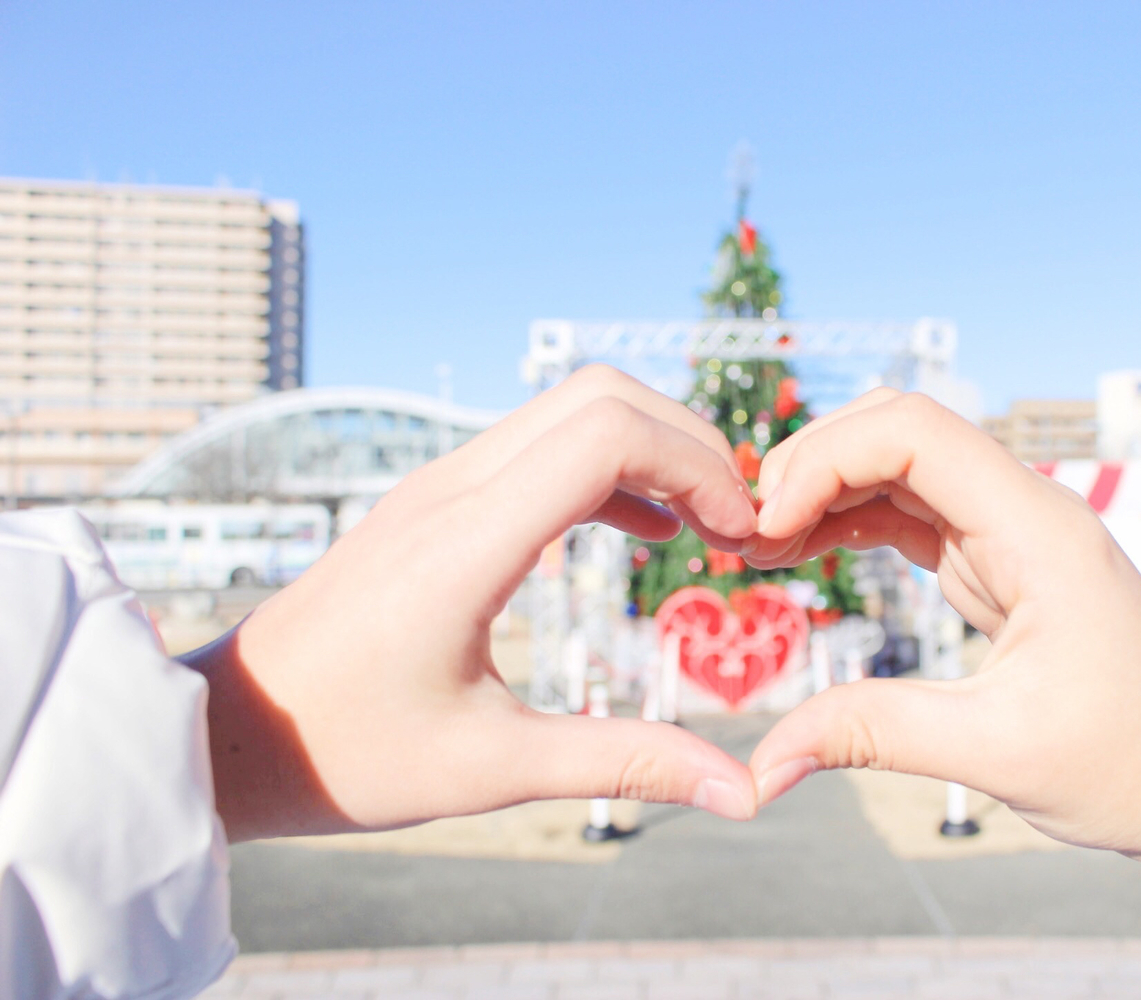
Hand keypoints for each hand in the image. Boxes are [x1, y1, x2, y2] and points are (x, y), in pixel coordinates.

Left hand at [182, 365, 760, 841]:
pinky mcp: (434, 501)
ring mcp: (438, 486)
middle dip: (689, 443)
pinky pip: (539, 447)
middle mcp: (452, 490)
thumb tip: (741, 791)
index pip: (606, 434)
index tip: (741, 534)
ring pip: (569, 409)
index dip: (697, 465)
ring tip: (707, 525)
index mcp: (467, 543)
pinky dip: (609, 469)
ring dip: (651, 449)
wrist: (232, 733)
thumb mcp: (495, 770)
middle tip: (738, 525)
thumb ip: (625, 763)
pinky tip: (647, 529)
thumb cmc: (345, 754)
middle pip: (599, 395)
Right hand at [743, 390, 1140, 864]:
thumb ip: (872, 736)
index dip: (825, 458)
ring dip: (825, 490)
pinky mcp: (996, 562)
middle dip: (813, 463)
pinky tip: (804, 552)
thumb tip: (765, 762)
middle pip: (899, 428)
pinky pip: (910, 512)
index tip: (769, 526)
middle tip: (750, 534)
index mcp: (1037, 528)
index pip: (915, 430)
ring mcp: (1010, 531)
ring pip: (898, 464)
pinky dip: (851, 522)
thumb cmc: (1129, 761)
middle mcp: (1024, 510)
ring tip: (762, 546)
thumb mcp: (996, 751)